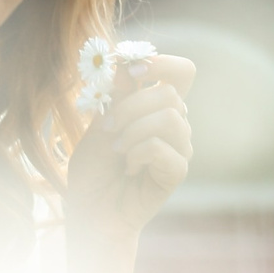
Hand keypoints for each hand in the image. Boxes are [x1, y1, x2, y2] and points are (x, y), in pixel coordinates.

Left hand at [69, 52, 193, 240]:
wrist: (92, 208)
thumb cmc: (95, 167)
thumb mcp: (99, 123)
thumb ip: (116, 96)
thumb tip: (124, 65)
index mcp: (157, 106)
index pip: (181, 72)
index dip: (162, 64)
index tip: (133, 72)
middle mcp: (175, 123)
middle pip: (170, 93)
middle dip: (132, 106)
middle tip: (109, 127)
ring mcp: (179, 147)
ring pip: (169, 118)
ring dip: (133, 132)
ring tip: (118, 150)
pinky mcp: (178, 170)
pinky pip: (161, 147)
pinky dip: (137, 154)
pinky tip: (129, 169)